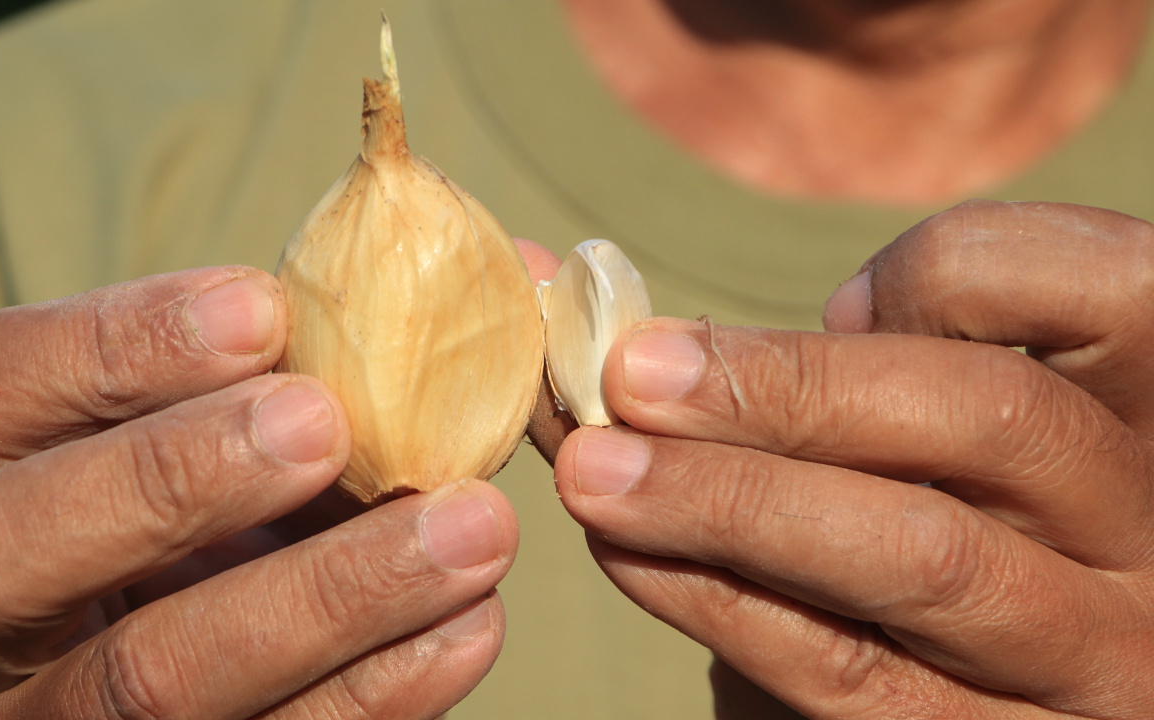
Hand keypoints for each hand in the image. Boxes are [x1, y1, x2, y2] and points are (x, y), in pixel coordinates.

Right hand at [0, 266, 516, 718]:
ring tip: (472, 528)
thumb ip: (250, 378)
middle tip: (327, 424)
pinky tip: (469, 622)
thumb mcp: (186, 431)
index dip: (109, 346)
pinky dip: (378, 689)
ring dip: (329, 595)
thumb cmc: (195, 506)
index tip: (264, 307)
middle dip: (173, 477)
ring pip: (149, 681)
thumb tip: (400, 309)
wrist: (187, 654)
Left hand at [550, 201, 1153, 717]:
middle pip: (994, 416)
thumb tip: (593, 302)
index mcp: (1142, 414)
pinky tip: (630, 552)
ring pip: (920, 555)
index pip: (1110, 283)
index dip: (957, 270)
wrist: (923, 694)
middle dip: (788, 386)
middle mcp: (1149, 533)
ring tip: (594, 468)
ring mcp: (1090, 657)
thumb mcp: (888, 434)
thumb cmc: (892, 522)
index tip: (831, 299)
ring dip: (727, 498)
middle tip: (632, 375)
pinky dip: (719, 600)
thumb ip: (800, 360)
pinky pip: (849, 674)